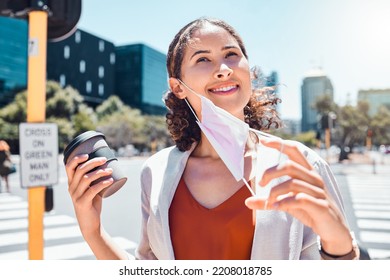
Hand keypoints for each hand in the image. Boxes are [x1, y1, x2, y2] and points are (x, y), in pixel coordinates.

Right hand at [65, 154, 113, 237]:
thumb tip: (107, 165)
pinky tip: (110, 180)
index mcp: (71, 183)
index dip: (76, 158)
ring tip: (110, 170)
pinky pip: (92, 190)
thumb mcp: (91, 189)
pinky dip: (102, 183)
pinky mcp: (82, 203)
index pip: (69, 167)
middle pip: (80, 170)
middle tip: (105, 160)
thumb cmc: (92, 204)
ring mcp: (76, 196)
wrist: (90, 224)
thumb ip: (94, 180)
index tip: (87, 154)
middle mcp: (71, 188)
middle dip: (93, 162)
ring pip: (86, 179)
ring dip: (100, 172)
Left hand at [245, 138, 352, 255]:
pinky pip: (301, 199)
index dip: (278, 144)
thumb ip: (269, 201)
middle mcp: (314, 179)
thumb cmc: (310, 211)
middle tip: (261, 184)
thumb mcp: (288, 203)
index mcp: (307, 173)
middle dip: (270, 173)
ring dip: (275, 192)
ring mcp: (319, 193)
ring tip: (268, 201)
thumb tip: (247, 201)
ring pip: (292, 183)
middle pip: (289, 165)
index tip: (262, 141)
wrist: (335, 231)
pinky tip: (276, 207)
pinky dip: (285, 202)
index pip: (294, 151)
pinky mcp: (322, 207)